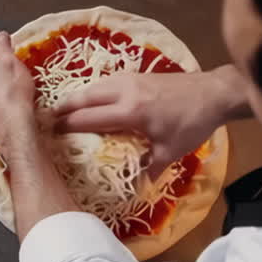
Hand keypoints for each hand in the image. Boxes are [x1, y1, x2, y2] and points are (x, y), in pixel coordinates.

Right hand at [54, 66, 248, 175]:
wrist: (214, 93)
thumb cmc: (193, 123)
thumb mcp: (172, 151)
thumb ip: (150, 167)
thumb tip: (137, 186)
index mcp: (130, 112)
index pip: (88, 118)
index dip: (67, 126)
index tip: (51, 133)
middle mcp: (124, 91)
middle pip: (84, 97)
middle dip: (64, 108)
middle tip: (47, 118)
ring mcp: (130, 79)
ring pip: (94, 87)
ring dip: (77, 98)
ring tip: (64, 109)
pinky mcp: (137, 75)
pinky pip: (106, 82)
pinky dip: (93, 91)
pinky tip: (92, 100)